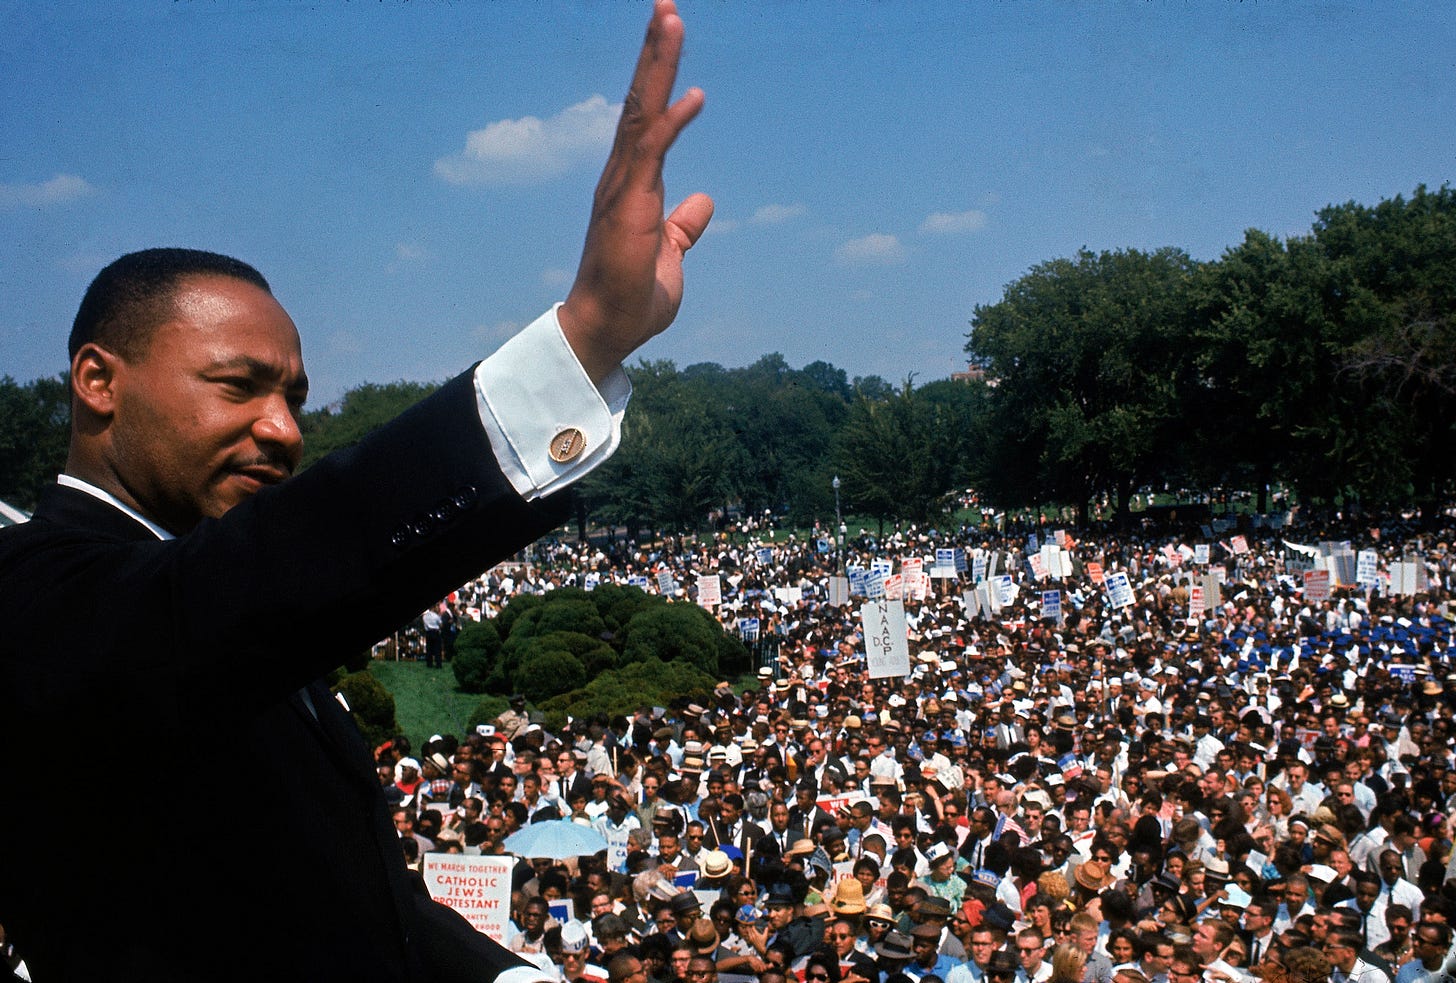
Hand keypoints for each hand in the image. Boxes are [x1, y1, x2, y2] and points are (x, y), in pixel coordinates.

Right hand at [558, 0, 712, 382]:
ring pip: (641, 112)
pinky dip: (672, 122)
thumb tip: (702, 203)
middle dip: (655, 52)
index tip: (669, 35)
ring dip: (657, 66)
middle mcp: (622, 176)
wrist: (608, 330)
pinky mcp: (629, 206)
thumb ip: (683, 227)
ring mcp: (622, 188)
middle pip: (640, 100)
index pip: (646, 117)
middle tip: (667, 5)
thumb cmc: (633, 297)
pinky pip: (652, 154)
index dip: (659, 76)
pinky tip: (694, 94)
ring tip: (670, 18)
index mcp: (631, 183)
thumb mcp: (669, 255)